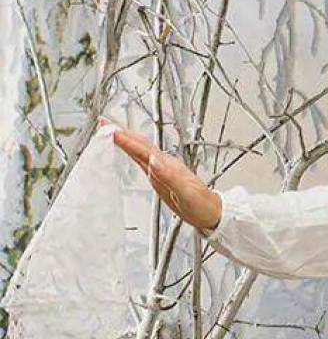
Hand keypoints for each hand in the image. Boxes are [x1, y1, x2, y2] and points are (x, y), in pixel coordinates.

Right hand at [102, 120, 221, 231]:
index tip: (110, 131)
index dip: (126, 140)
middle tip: (104, 124)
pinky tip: (128, 151)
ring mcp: (162, 170)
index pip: (143, 149)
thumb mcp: (186, 194)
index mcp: (169, 166)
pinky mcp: (161, 177)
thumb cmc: (202, 205)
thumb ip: (170, 177)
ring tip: (112, 132)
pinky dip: (132, 152)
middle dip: (122, 133)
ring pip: (141, 150)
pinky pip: (143, 160)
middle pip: (141, 144)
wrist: (212, 214)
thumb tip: (154, 161)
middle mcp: (165, 164)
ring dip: (126, 140)